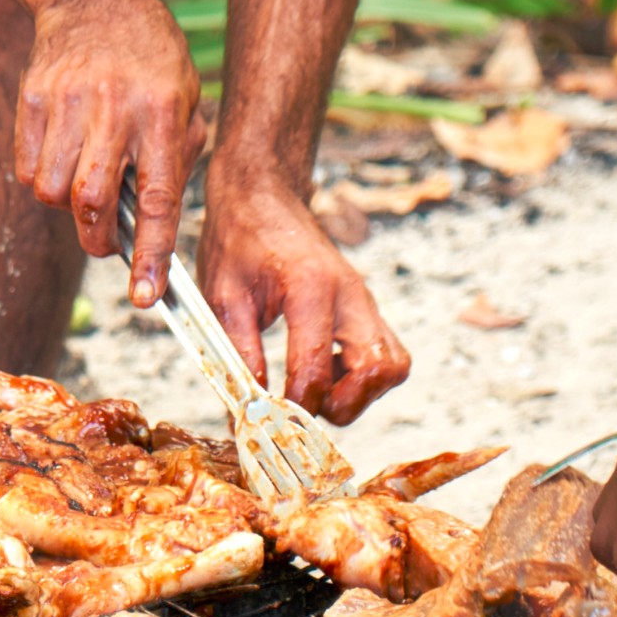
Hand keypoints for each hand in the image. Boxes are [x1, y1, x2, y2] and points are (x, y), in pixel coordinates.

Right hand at [16, 0, 204, 307]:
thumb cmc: (150, 57)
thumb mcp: (187, 96)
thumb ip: (178, 157)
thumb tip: (156, 226)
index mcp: (163, 111)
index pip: (157, 198)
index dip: (150, 253)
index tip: (145, 296)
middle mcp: (115, 107)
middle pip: (91, 201)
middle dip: (97, 239)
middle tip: (105, 243)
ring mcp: (67, 101)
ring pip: (52, 192)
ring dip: (68, 209)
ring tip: (84, 185)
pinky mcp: (31, 99)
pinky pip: (28, 169)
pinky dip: (43, 181)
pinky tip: (63, 158)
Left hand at [195, 176, 410, 422]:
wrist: (262, 197)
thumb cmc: (239, 239)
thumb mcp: (223, 297)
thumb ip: (238, 355)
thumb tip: (245, 412)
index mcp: (312, 288)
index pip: (316, 368)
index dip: (294, 407)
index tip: (268, 419)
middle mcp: (351, 294)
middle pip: (380, 370)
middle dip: (342, 404)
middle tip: (302, 408)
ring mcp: (365, 301)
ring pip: (393, 367)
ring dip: (360, 394)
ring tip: (317, 390)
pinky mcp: (367, 309)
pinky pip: (386, 356)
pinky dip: (364, 379)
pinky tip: (326, 371)